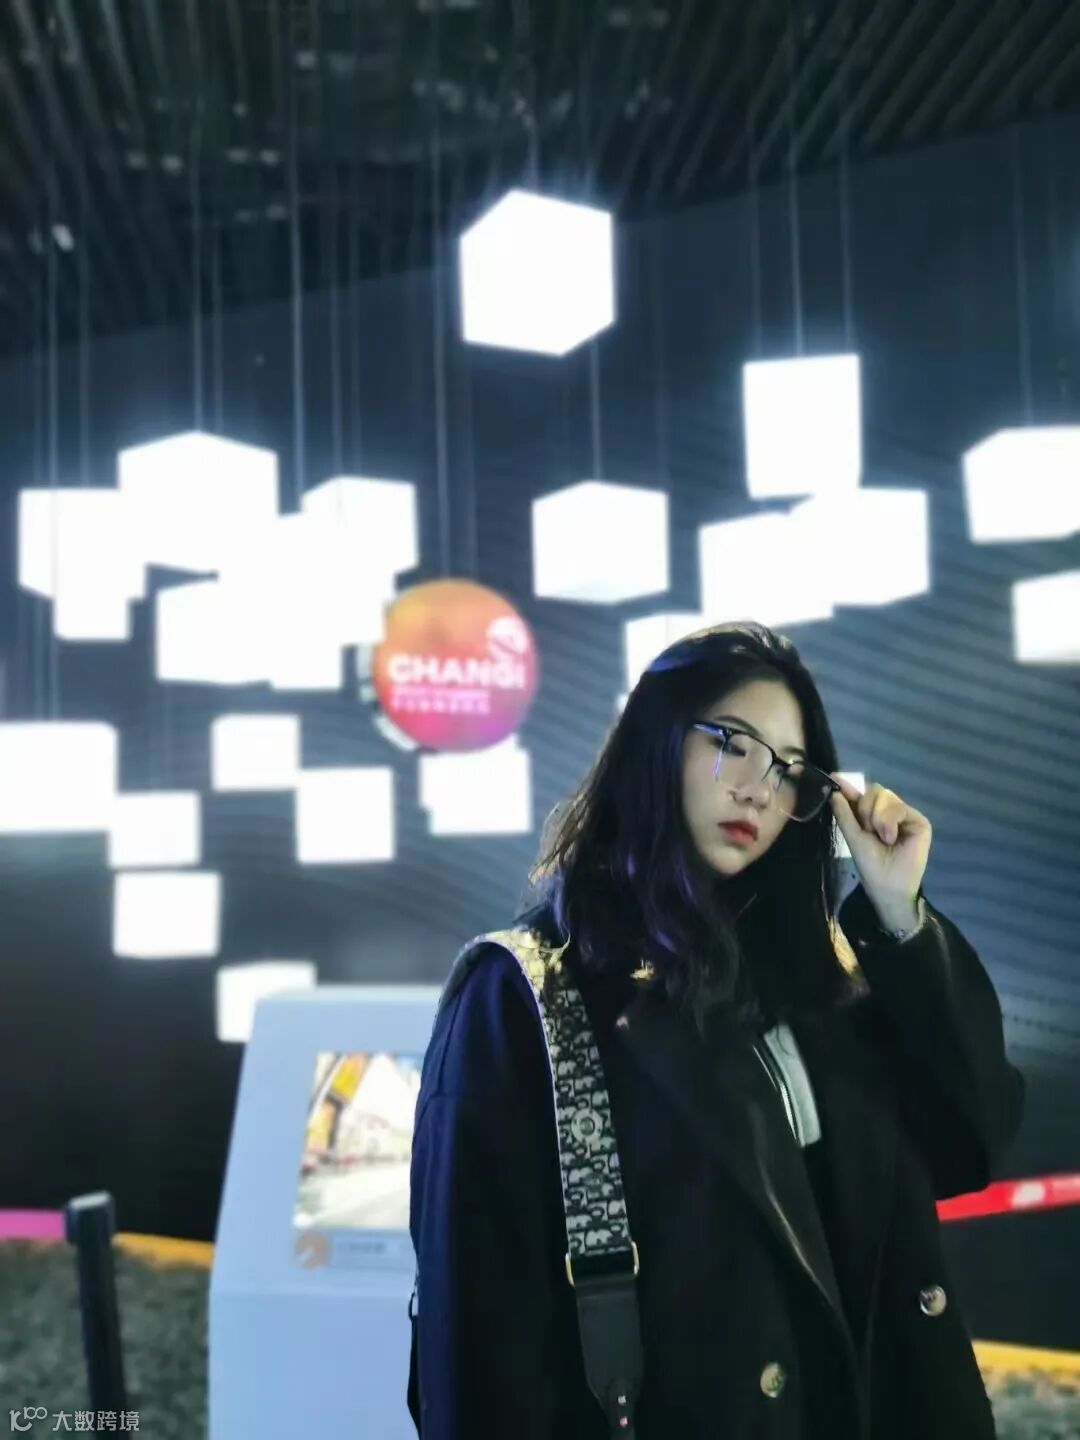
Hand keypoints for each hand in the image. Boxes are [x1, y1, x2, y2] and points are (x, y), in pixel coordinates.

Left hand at [828, 774, 931, 920]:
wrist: (888, 885)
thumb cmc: (871, 865)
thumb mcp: (853, 836)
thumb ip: (845, 814)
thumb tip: (835, 791)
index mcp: (872, 816)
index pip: (861, 795)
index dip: (849, 787)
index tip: (834, 778)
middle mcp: (889, 812)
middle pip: (874, 790)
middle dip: (865, 808)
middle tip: (868, 830)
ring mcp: (905, 815)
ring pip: (886, 796)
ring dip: (877, 817)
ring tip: (882, 837)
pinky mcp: (919, 821)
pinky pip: (899, 807)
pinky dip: (889, 821)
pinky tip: (891, 837)